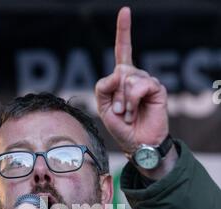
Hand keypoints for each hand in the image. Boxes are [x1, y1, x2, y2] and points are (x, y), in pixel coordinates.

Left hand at [95, 7, 168, 155]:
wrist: (137, 143)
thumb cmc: (121, 127)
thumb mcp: (103, 107)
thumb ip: (103, 87)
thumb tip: (118, 72)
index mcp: (122, 79)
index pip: (122, 51)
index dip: (123, 32)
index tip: (126, 11)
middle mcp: (135, 77)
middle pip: (120, 72)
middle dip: (115, 96)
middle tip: (119, 112)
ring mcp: (147, 82)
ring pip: (128, 80)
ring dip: (123, 101)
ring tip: (128, 114)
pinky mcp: (157, 89)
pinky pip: (139, 86)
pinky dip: (132, 101)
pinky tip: (135, 112)